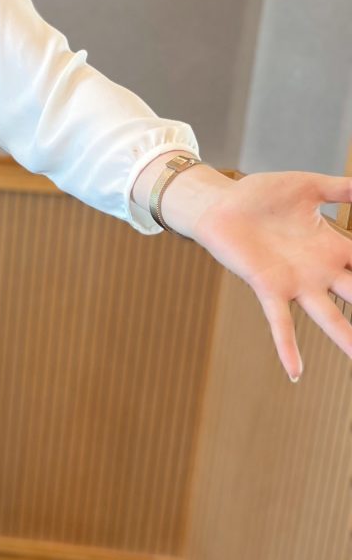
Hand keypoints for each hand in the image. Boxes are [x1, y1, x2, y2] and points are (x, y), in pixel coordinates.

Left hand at [190, 170, 351, 380]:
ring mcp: (296, 283)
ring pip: (330, 317)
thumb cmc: (261, 195)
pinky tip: (296, 372)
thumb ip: (343, 189)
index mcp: (333, 247)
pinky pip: (280, 323)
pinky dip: (287, 347)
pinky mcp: (268, 287)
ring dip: (347, 339)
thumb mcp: (310, 187)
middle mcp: (320, 271)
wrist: (220, 203)